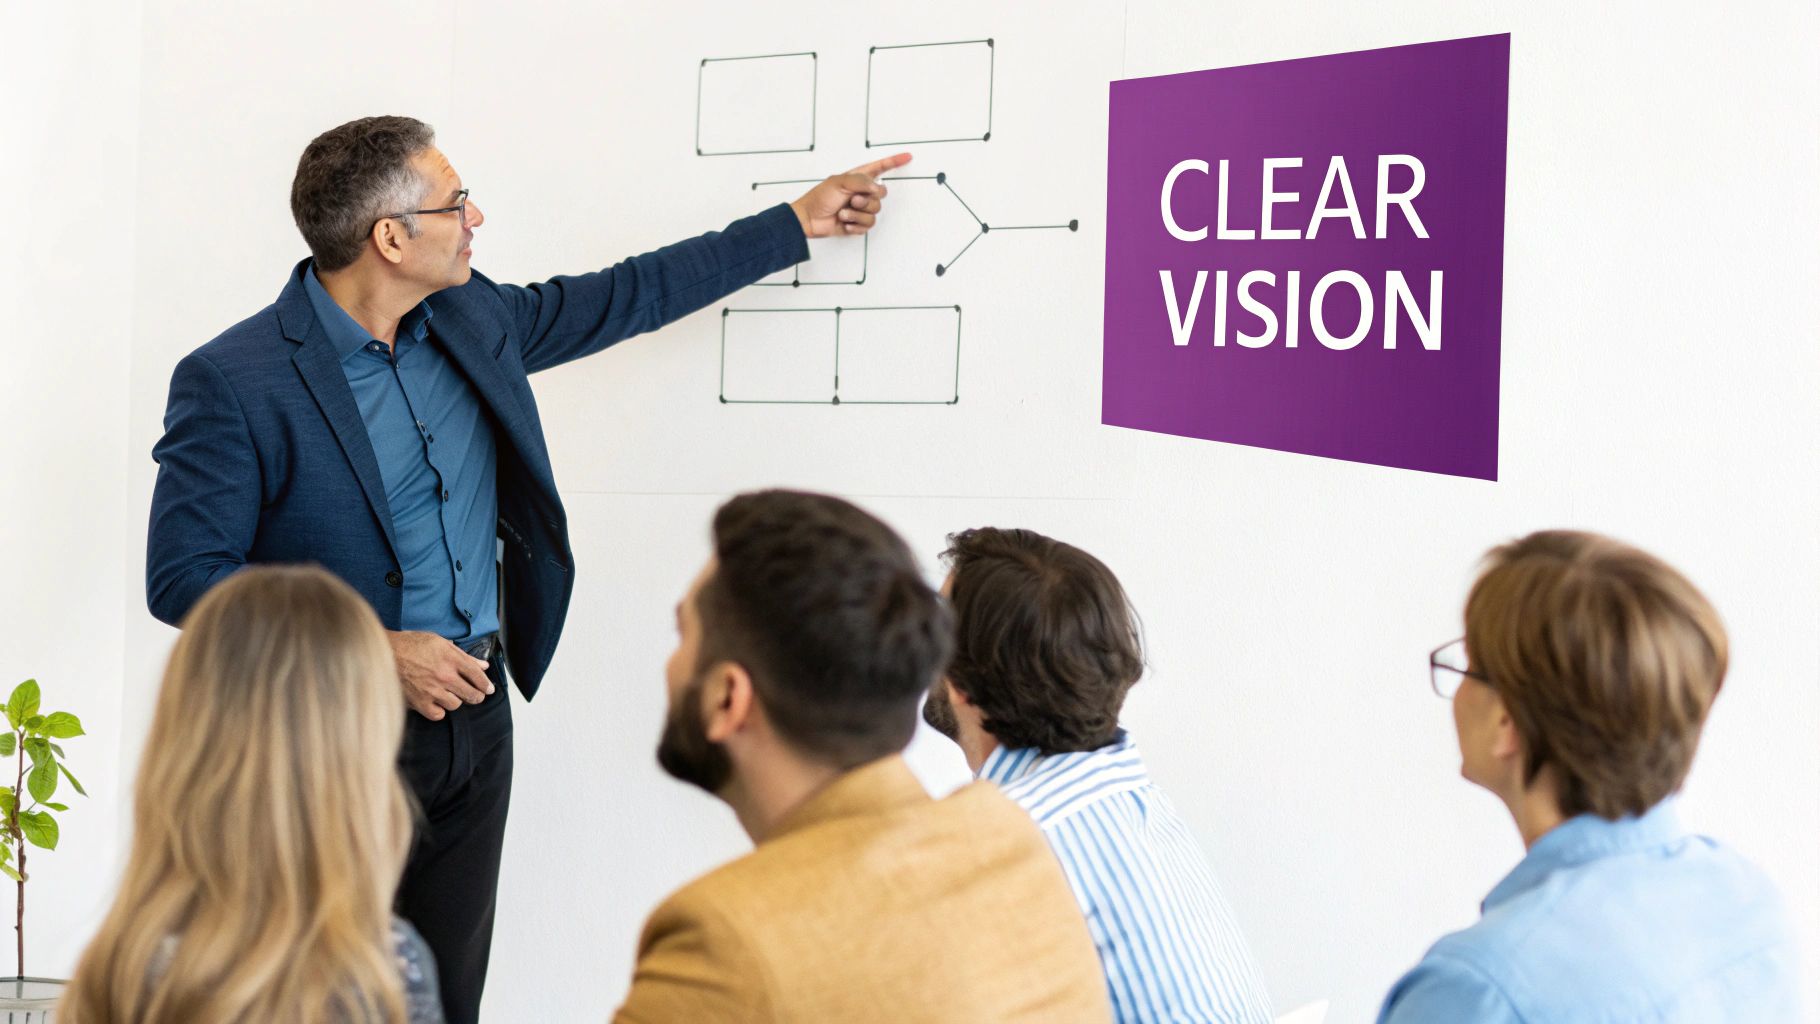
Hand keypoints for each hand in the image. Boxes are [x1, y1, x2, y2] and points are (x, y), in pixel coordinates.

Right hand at [388, 630, 492, 720]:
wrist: (384, 653)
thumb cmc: (411, 644)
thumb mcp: (440, 642)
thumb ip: (464, 655)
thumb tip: (483, 665)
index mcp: (451, 658)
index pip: (478, 675)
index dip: (486, 684)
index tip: (489, 689)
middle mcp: (444, 676)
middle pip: (471, 694)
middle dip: (477, 696)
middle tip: (475, 696)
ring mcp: (432, 691)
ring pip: (456, 705)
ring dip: (455, 700)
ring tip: (450, 694)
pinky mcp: (419, 702)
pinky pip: (438, 714)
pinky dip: (439, 711)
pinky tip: (437, 703)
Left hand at [790, 152, 912, 237]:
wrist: (809, 219)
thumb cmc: (820, 197)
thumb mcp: (839, 182)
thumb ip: (861, 181)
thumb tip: (877, 187)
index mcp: (858, 178)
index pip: (880, 167)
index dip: (894, 162)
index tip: (908, 157)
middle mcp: (862, 192)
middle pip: (881, 195)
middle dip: (867, 200)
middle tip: (852, 200)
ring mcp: (860, 208)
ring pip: (875, 212)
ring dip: (857, 214)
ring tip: (843, 213)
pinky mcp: (858, 223)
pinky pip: (868, 225)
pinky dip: (856, 225)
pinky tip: (844, 223)